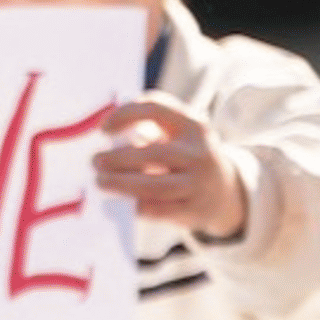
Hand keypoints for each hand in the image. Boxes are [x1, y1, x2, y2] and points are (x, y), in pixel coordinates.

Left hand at [91, 94, 247, 238]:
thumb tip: (106, 137)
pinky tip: (123, 203)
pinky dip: (137, 206)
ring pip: (155, 185)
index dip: (125, 115)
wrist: (223, 191)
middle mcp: (198, 153)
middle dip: (119, 158)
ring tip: (101, 182)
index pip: (156, 109)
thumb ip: (147, 128)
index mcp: (192, 125)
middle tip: (95, 161)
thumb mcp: (177, 134)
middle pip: (153, 153)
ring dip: (122, 184)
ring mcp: (197, 183)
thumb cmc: (185, 156)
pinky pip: (159, 210)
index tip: (103, 129)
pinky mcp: (192, 210)